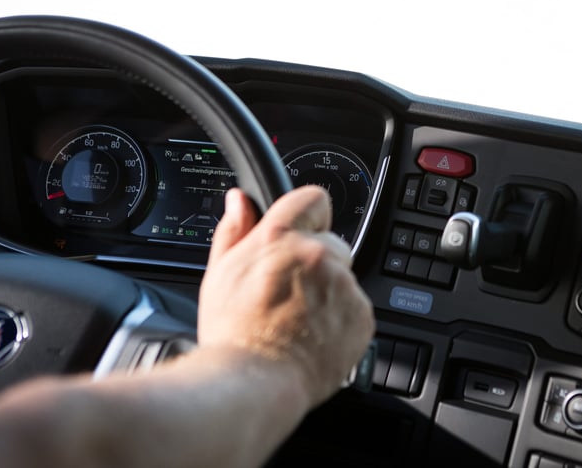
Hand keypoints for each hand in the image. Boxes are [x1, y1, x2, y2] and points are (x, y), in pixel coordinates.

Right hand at [198, 186, 374, 407]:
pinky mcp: (361, 315)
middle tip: (290, 291)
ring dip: (328, 292)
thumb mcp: (220, 275)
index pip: (313, 199)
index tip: (300, 234)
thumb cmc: (232, 334)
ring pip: (342, 278)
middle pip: (331, 242)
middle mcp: (316, 255)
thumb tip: (240, 201)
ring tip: (298, 320)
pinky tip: (315, 335)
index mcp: (280, 238)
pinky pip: (355, 307)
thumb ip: (235, 231)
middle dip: (316, 261)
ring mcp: (342, 286)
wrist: (255, 383)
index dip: (307, 216)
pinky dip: (341, 319)